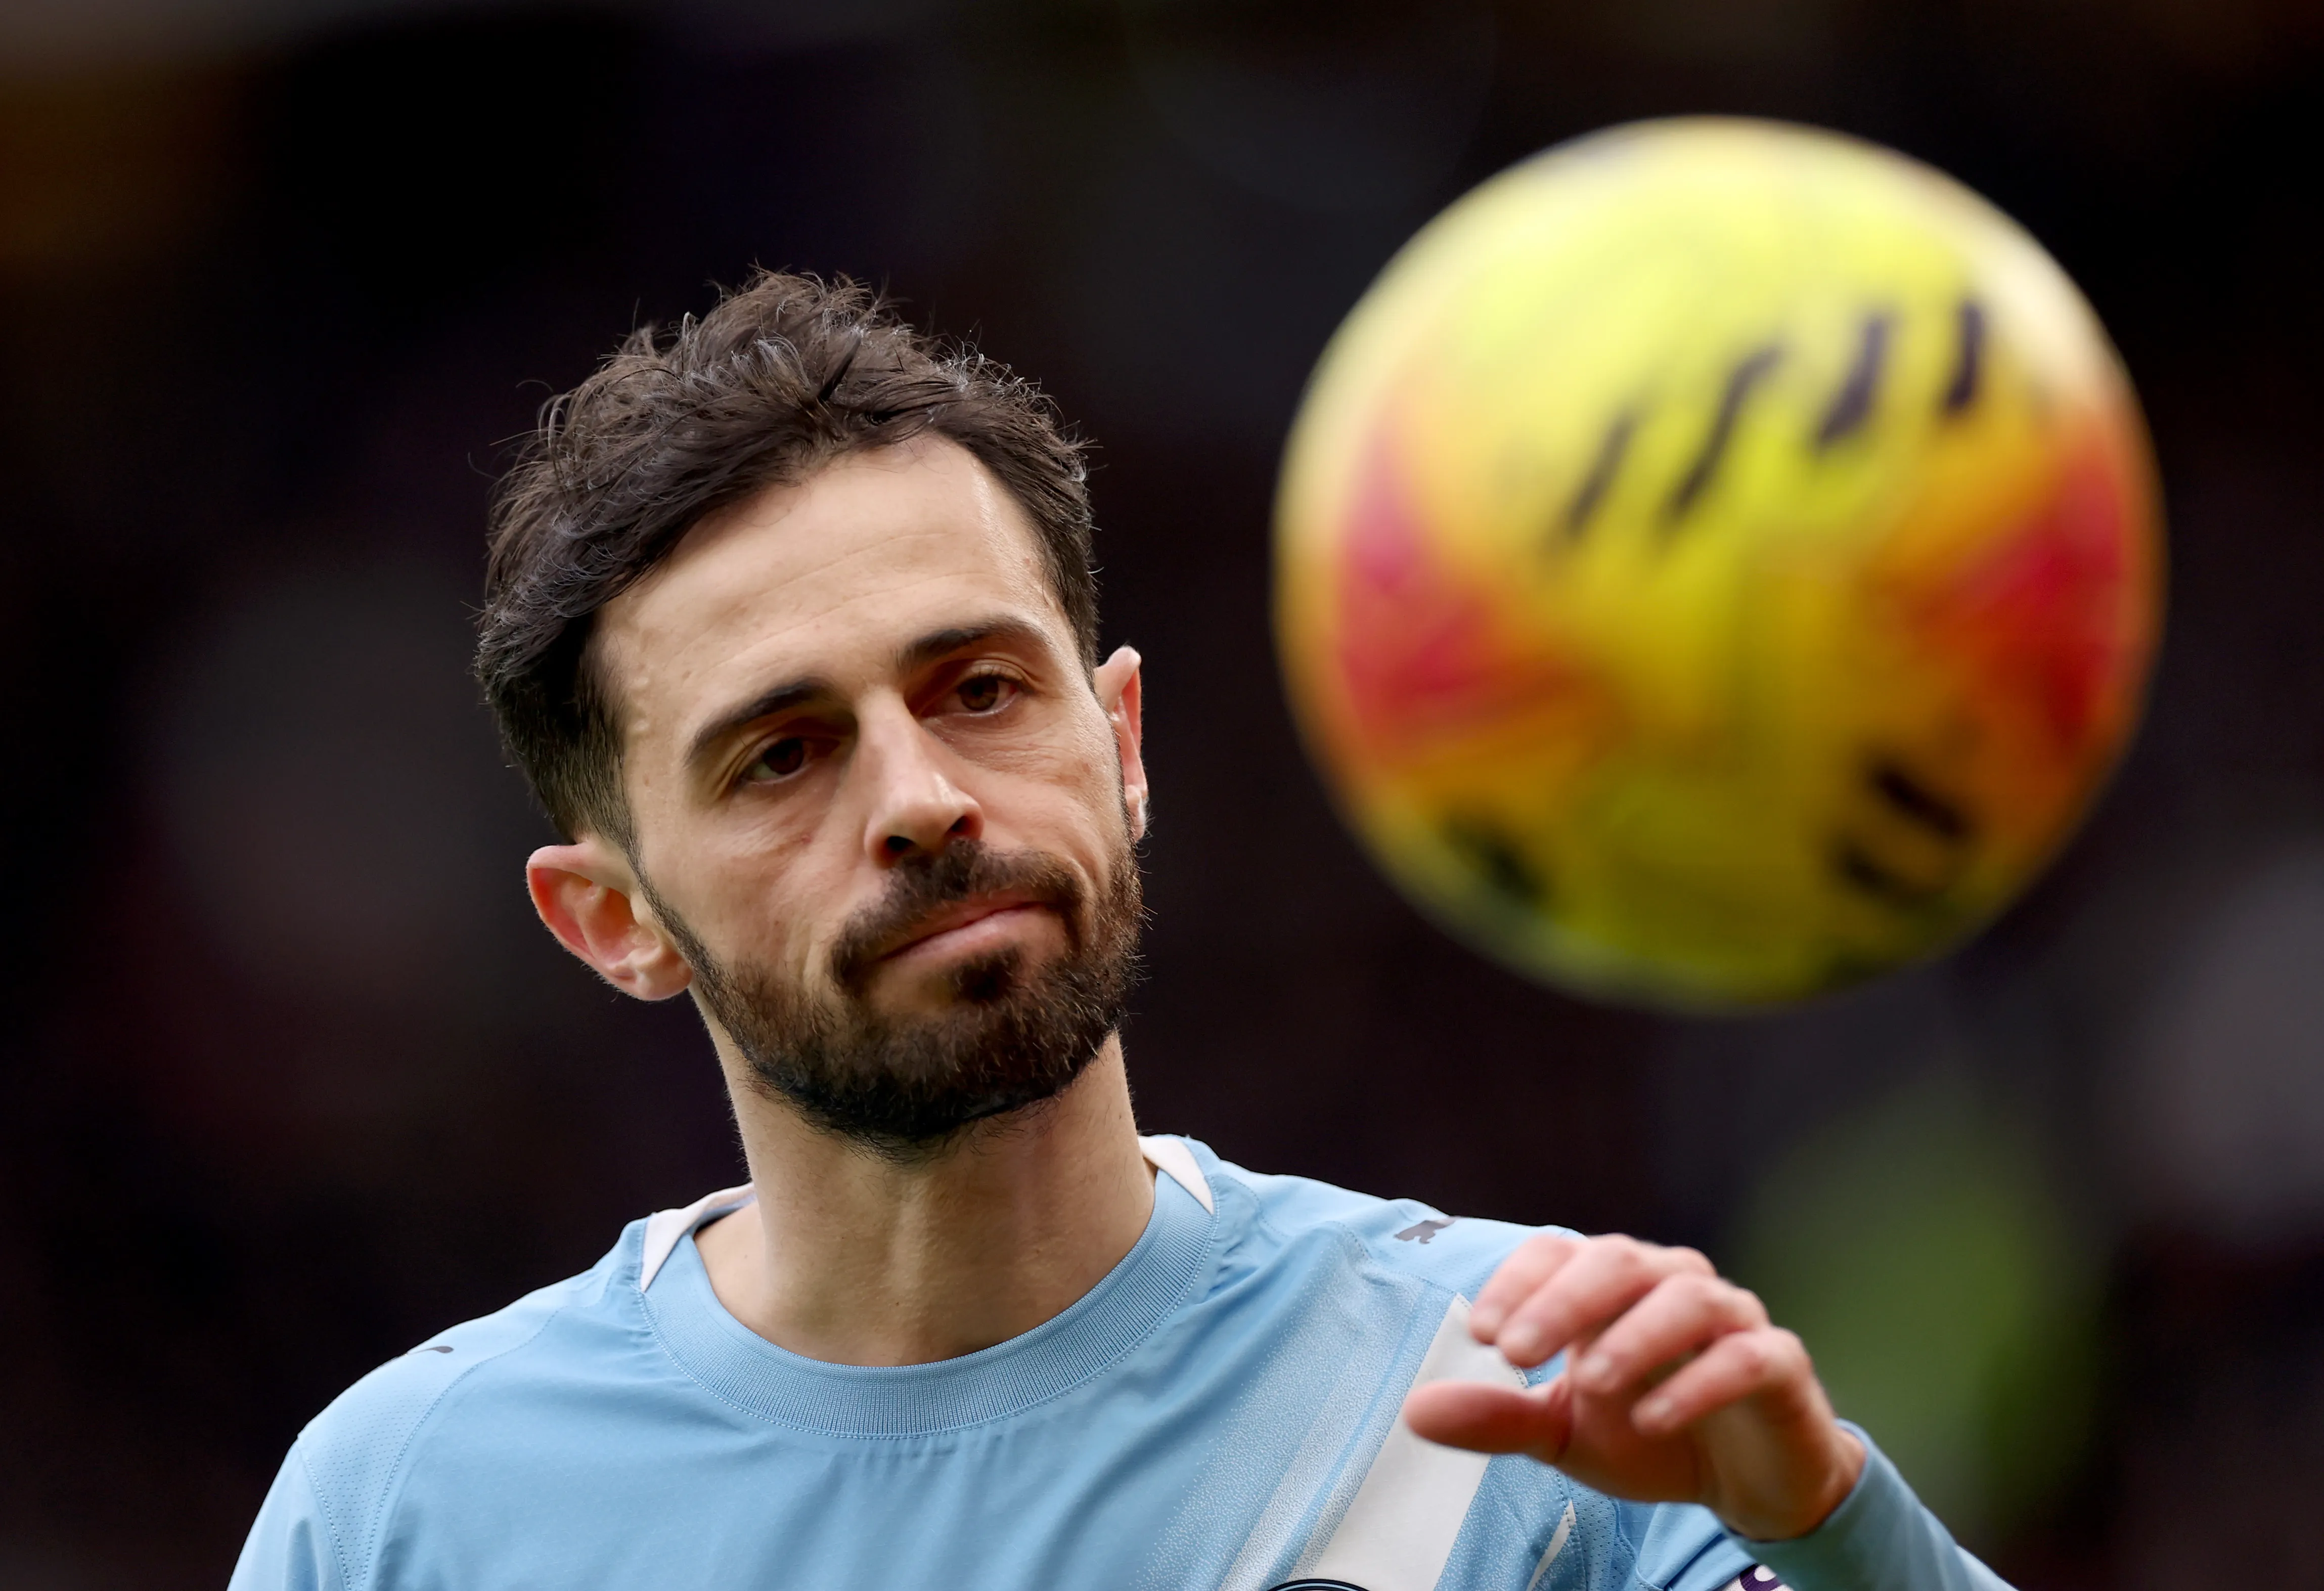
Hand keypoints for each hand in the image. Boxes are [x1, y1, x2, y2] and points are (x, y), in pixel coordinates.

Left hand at [1402, 1233, 1863, 1541]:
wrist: (1747, 1482)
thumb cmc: (1648, 1435)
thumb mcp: (1564, 1433)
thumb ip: (1499, 1417)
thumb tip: (1415, 1411)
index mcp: (1614, 1287)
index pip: (1560, 1252)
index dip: (1519, 1282)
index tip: (1481, 1333)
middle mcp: (1673, 1283)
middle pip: (1618, 1258)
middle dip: (1561, 1301)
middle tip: (1515, 1352)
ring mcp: (1733, 1318)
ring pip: (1687, 1295)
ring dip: (1631, 1336)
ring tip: (1588, 1384)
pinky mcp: (1781, 1365)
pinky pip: (1747, 1355)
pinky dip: (1699, 1382)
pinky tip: (1653, 1419)